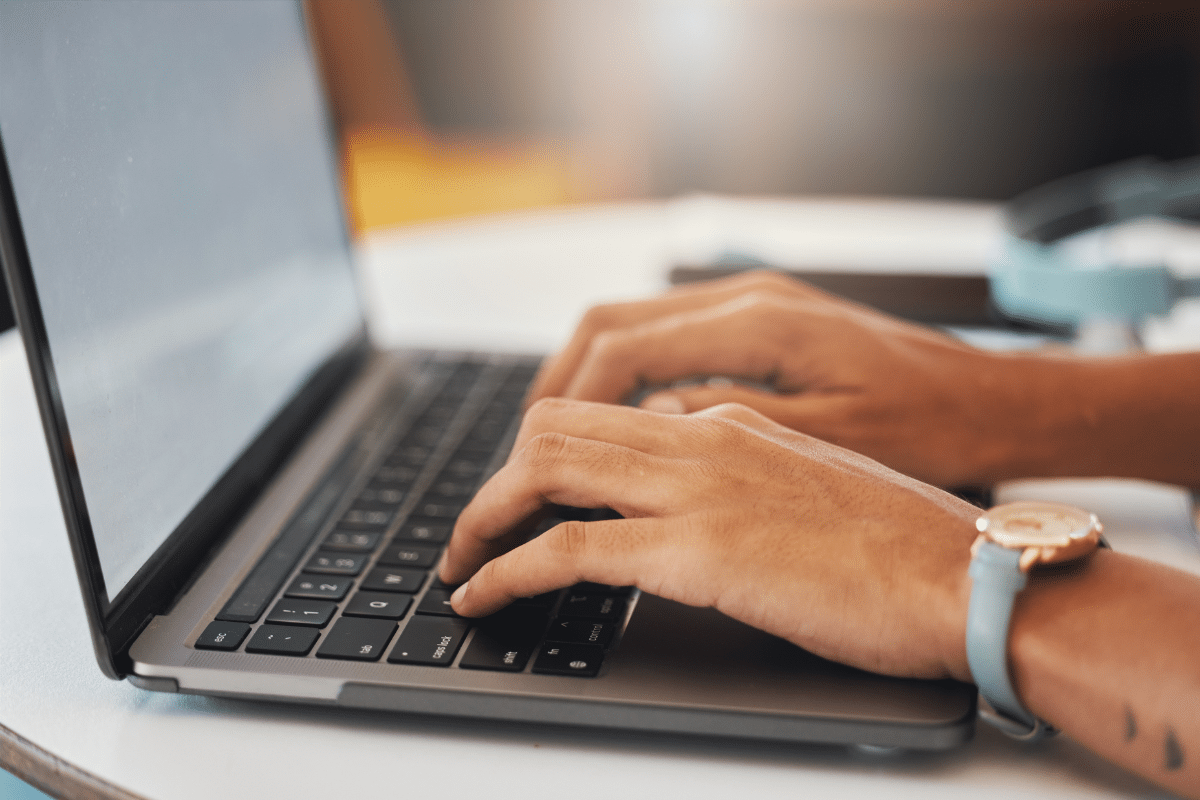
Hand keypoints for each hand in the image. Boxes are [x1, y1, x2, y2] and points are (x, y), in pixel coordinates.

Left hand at [440, 398, 980, 680]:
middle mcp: (703, 437)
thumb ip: (748, 481)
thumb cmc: (906, 547)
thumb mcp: (813, 490)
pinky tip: (482, 597)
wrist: (966, 575)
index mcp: (731, 420)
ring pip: (545, 472)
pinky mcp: (694, 550)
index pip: (608, 413)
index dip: (548, 450)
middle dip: (498, 475)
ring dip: (483, 516)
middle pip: (558, 426)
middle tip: (472, 524)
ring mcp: (695, 489)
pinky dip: (506, 570)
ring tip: (456, 560)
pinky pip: (566, 549)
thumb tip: (700, 510)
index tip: (525, 493)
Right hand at [526, 270, 1048, 486]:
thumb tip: (643, 430)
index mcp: (759, 325)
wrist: (1000, 406)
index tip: (527, 462)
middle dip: (556, 387)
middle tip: (520, 454)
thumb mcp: (830, 443)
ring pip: (634, 328)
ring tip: (553, 444)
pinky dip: (628, 379)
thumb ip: (728, 429)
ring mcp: (756, 307)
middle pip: (611, 326)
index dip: (564, 406)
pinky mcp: (766, 328)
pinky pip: (670, 342)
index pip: (622, 350)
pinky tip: (623, 426)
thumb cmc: (934, 430)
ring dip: (586, 381)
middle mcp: (748, 301)